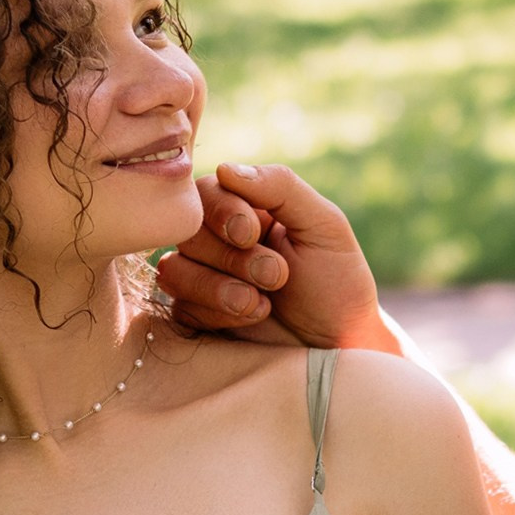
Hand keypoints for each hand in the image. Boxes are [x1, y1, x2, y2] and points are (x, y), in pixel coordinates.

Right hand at [154, 162, 387, 351]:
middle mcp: (218, 239)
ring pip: (174, 269)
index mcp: (248, 208)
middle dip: (231, 257)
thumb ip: (280, 187)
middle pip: (186, 231)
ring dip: (220, 287)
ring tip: (263, 303)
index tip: (253, 234)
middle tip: (276, 275)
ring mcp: (204, 277)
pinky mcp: (197, 315)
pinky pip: (178, 305)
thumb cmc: (338, 283)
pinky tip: (254, 316)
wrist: (340, 346)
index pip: (205, 192)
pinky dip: (215, 311)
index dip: (222, 211)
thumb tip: (224, 168)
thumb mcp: (323, 226)